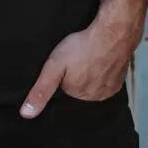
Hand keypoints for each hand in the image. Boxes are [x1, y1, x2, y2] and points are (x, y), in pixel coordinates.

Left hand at [19, 21, 136, 117]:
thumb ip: (41, 90)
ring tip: (89, 57)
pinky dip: (104, 72)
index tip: (66, 64)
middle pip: (80, 87)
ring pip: (94, 84)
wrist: (112, 34)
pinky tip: (101, 59)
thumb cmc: (82, 47)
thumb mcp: (54, 66)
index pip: (65, 89)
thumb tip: (26, 114)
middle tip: (78, 58)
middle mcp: (94, 98)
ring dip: (92, 74)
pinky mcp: (120, 81)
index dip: (63, 75)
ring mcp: (109, 90)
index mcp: (77, 96)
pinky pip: (107, 80)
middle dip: (77, 75)